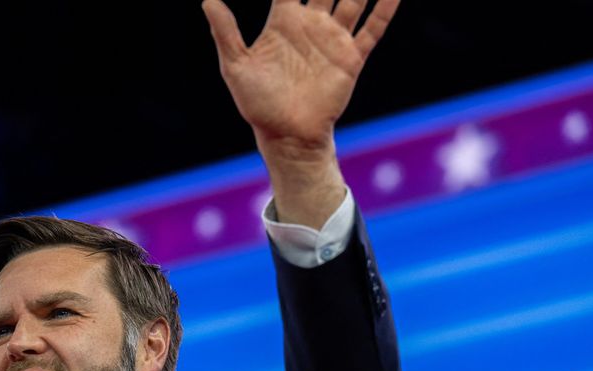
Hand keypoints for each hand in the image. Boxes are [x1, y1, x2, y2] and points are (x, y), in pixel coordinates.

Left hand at [202, 0, 399, 149]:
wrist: (286, 135)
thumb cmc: (257, 104)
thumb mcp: (235, 66)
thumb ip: (225, 32)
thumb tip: (207, 0)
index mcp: (283, 21)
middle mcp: (311, 24)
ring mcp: (333, 39)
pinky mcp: (351, 58)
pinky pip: (373, 28)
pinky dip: (386, 8)